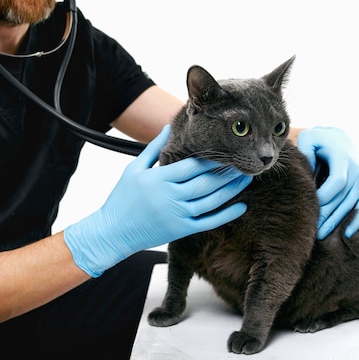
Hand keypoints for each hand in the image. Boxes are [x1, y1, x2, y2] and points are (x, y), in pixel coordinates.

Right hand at [64, 125, 252, 276]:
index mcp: (159, 179)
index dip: (211, 159)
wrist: (112, 231)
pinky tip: (241, 206)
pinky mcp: (181, 231)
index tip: (226, 151)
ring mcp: (177, 215)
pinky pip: (208, 222)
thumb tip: (168, 128)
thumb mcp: (134, 169)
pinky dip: (226, 215)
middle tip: (243, 162)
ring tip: (246, 178)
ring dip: (231, 190)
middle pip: (205, 182)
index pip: (191, 166)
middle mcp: (170, 197)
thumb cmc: (122, 198)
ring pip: (211, 201)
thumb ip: (153, 149)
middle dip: (226, 172)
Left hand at [297, 127, 358, 238]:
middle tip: (311, 229)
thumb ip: (305, 151)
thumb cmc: (320, 141)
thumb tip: (306, 172)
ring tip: (320, 235)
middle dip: (326, 214)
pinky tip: (346, 235)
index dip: (324, 195)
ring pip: (350, 206)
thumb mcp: (310, 138)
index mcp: (343, 159)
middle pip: (342, 198)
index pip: (337, 182)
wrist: (340, 140)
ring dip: (336, 222)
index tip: (309, 204)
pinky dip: (355, 222)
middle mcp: (356, 172)